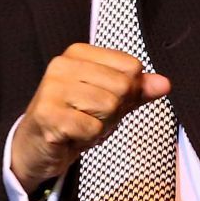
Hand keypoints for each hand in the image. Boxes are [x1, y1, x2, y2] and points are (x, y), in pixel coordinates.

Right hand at [10, 44, 170, 192]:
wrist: (35, 147)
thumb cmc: (72, 119)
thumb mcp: (107, 100)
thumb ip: (136, 90)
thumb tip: (164, 83)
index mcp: (78, 53)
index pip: (131, 67)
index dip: (128, 92)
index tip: (104, 101)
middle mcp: (62, 65)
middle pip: (122, 87)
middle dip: (114, 112)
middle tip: (91, 118)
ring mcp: (53, 89)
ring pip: (109, 107)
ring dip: (101, 126)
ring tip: (81, 126)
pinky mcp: (48, 114)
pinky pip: (92, 129)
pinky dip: (88, 139)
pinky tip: (71, 136)